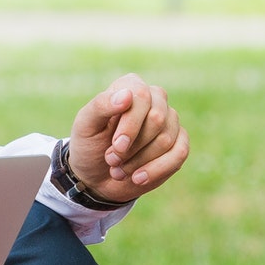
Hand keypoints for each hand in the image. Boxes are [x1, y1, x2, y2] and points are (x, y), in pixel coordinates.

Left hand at [67, 72, 188, 204]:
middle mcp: (155, 99)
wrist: (96, 176)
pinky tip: (138, 178)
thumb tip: (127, 94)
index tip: (116, 146)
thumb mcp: (85, 125)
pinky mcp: (179, 144)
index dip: (130, 124)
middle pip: (157, 119)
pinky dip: (156, 170)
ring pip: (165, 140)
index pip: (141, 96)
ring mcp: (170, 121)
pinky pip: (179, 154)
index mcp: (131, 86)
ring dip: (138, 161)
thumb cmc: (90, 144)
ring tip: (118, 170)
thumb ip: (101, 105)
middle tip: (112, 159)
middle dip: (133, 146)